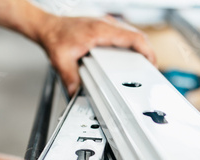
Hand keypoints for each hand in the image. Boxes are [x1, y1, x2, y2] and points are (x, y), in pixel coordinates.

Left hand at [39, 15, 156, 94]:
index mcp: (100, 31)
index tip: (152, 62)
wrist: (48, 27)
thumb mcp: (61, 60)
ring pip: (132, 34)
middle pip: (137, 36)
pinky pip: (125, 35)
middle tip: (150, 69)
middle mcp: (106, 25)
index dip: (146, 50)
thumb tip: (77, 94)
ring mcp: (106, 25)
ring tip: (144, 65)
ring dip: (141, 48)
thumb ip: (70, 79)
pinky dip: (132, 45)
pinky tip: (131, 57)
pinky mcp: (104, 28)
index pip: (132, 38)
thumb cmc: (55, 37)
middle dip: (148, 52)